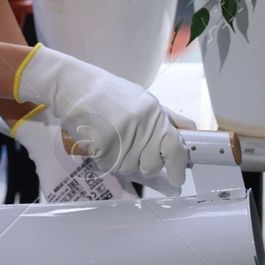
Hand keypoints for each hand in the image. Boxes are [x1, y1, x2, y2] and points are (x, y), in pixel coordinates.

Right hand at [13, 45, 189, 185]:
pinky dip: (105, 160)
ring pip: (129, 168)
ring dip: (121, 161)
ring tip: (112, 141)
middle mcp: (141, 124)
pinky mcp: (102, 143)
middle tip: (133, 152)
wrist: (74, 85)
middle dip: (145, 165)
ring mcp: (122, 134)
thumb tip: (190, 132)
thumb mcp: (142, 100)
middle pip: (152, 164)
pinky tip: (100, 143)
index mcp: (154, 112)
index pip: (175, 146)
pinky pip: (109, 166)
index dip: (178, 167)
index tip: (177, 179)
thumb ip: (165, 118)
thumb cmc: (108, 93)